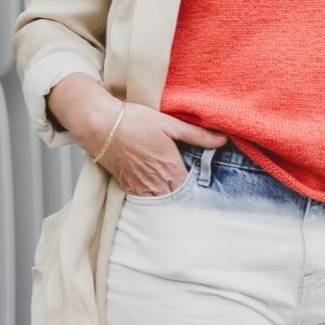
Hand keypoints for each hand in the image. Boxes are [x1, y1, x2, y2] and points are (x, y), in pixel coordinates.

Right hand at [94, 102, 228, 197]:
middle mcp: (157, 184)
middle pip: (178, 200)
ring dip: (170, 198)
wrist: (101, 126)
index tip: (204, 180)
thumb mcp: (170, 124)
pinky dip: (155, 197)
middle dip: (186, 196)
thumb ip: (197, 135)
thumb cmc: (135, 121)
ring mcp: (141, 188)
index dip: (200, 186)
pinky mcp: (128, 187)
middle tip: (193, 187)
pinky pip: (146, 201)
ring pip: (162, 203)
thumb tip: (223, 139)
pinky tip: (159, 187)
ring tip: (176, 187)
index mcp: (171, 169)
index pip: (193, 190)